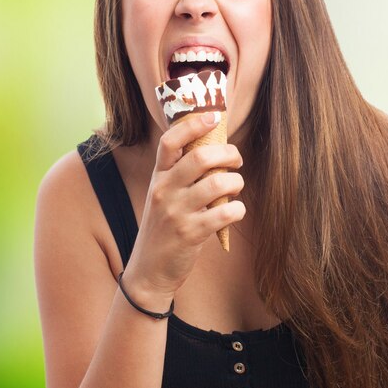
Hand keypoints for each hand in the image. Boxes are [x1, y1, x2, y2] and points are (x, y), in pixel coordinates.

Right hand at [122, 112, 244, 307]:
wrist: (149, 270)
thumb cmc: (164, 226)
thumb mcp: (163, 195)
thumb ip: (181, 173)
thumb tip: (214, 147)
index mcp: (158, 176)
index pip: (170, 141)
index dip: (193, 124)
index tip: (213, 117)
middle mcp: (164, 190)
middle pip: (201, 157)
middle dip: (229, 154)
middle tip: (236, 160)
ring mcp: (176, 212)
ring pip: (218, 183)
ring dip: (237, 182)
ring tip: (236, 187)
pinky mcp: (191, 233)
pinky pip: (226, 212)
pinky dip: (238, 209)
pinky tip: (235, 212)